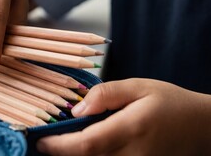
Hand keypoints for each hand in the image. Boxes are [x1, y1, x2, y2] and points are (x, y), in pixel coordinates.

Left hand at [37, 78, 210, 155]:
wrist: (200, 127)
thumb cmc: (169, 103)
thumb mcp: (138, 86)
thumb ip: (105, 94)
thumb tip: (76, 109)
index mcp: (131, 129)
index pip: (86, 145)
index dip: (59, 146)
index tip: (40, 140)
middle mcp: (133, 154)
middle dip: (61, 154)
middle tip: (45, 141)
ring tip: (61, 143)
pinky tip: (83, 149)